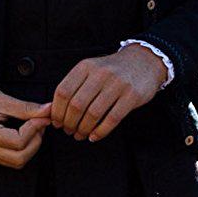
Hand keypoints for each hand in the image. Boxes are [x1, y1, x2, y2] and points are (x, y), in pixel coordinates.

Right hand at [0, 77, 48, 169]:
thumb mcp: (2, 98)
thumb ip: (27, 108)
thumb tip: (48, 110)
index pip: (19, 142)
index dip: (35, 128)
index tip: (42, 115)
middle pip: (20, 158)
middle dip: (35, 141)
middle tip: (39, 123)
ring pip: (17, 162)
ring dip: (30, 147)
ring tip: (31, 127)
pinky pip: (9, 159)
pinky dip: (20, 149)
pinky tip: (22, 133)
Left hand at [47, 43, 171, 141]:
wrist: (144, 61)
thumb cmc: (114, 69)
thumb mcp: (91, 69)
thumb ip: (74, 85)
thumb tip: (53, 110)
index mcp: (85, 66)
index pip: (63, 91)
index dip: (57, 111)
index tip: (56, 121)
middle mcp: (100, 74)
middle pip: (76, 105)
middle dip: (69, 123)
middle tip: (68, 130)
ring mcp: (117, 84)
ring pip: (93, 114)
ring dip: (83, 129)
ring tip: (80, 134)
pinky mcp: (131, 96)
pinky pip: (112, 119)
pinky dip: (101, 131)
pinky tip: (95, 136)